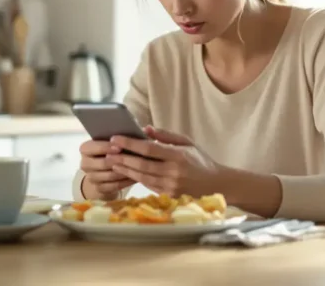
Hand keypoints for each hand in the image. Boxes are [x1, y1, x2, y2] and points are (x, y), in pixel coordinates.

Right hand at [79, 139, 134, 199]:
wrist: (103, 170)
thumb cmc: (110, 150)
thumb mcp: (112, 141)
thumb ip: (122, 136)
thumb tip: (144, 129)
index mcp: (85, 149)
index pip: (94, 147)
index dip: (107, 147)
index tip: (120, 146)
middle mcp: (85, 163)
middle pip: (102, 163)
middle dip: (118, 161)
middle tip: (133, 158)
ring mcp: (91, 178)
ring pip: (110, 176)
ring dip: (124, 172)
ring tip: (138, 168)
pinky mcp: (99, 189)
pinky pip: (114, 186)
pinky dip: (126, 182)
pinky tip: (136, 177)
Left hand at [107, 126, 221, 196]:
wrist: (216, 184)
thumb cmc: (200, 160)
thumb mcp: (187, 142)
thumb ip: (166, 135)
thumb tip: (145, 129)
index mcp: (178, 155)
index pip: (149, 148)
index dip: (130, 144)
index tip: (115, 138)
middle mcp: (174, 172)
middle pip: (142, 165)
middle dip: (123, 158)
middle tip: (108, 152)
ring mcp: (171, 186)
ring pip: (142, 177)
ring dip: (125, 170)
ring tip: (112, 162)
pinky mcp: (169, 196)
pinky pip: (148, 186)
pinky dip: (136, 178)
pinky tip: (126, 172)